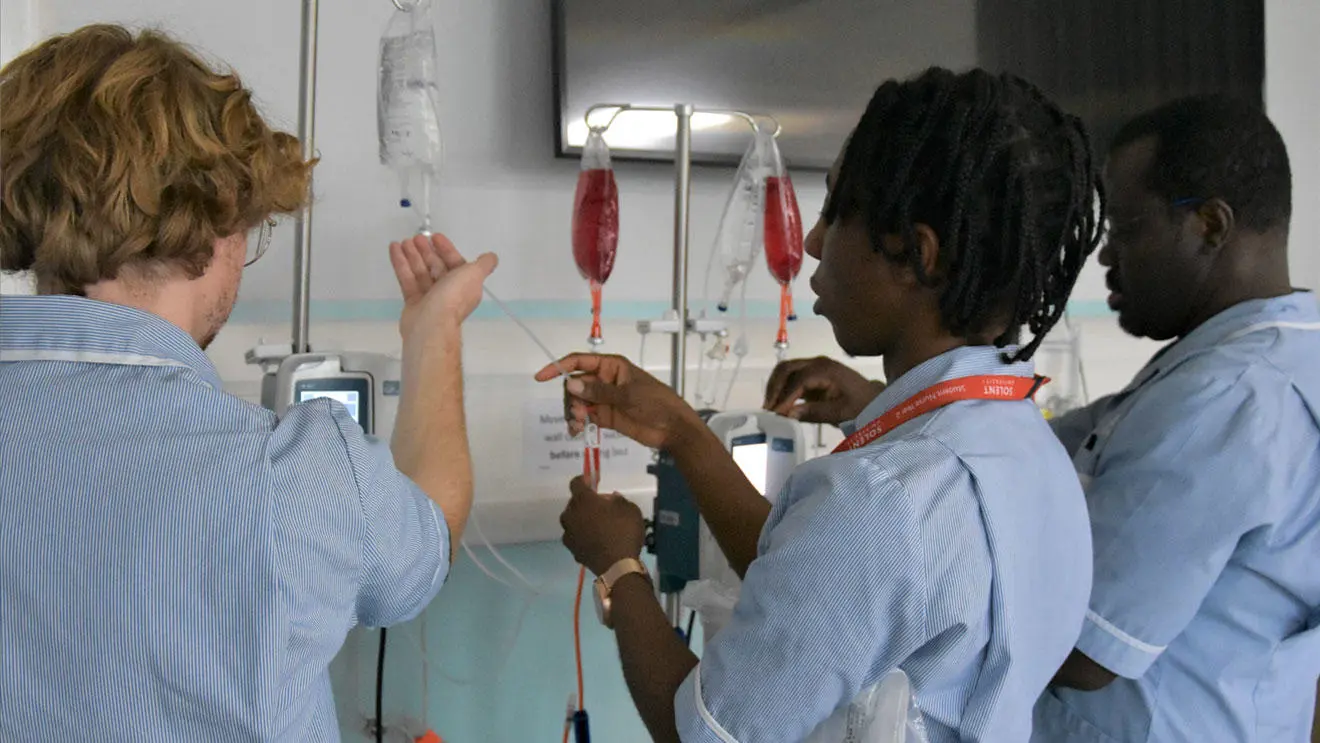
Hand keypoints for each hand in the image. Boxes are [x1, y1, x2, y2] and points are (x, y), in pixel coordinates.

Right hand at [389, 233, 497, 343]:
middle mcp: (449, 291)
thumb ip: (484, 265)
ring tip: (402, 242)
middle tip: (416, 238)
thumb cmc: (453, 298)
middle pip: (436, 266)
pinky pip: (407, 279)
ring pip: (420, 272)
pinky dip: (401, 264)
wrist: (431, 324)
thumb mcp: (474, 275)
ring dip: (412, 255)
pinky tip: (394, 250)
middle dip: (427, 251)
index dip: (446, 249)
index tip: (435, 237)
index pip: (455, 263)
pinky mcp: (413, 301)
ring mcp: (430, 297)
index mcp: (464, 285)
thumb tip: (492, 257)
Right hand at [533, 353, 700, 449]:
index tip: (541, 377)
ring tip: (578, 426)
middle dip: (570, 399)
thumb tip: (571, 385)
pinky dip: (577, 423)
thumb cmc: (656, 403)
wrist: (672, 428)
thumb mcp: (629, 395)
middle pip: (574, 384)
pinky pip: (583, 416)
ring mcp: (603, 399)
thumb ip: (599, 391)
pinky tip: (577, 431)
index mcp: (611, 366)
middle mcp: (603, 380)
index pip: (579, 361)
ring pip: (576, 401)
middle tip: (578, 415)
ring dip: (572, 412)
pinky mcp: (604, 416)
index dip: (559, 367)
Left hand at [560, 475, 645, 575]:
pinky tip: (596, 541)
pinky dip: (584, 537)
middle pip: (574, 503)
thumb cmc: (624, 531)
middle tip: (601, 507)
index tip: (594, 480)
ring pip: (573, 522)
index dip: (585, 479)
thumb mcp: (630, 509)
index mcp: (582, 500)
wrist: (617, 566)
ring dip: (582, 520)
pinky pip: (576, 538)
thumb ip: (618, 500)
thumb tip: (610, 499)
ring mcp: (569, 534)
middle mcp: (570, 515)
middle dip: (586, 502)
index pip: (576, 483)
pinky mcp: (572, 551)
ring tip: (598, 526)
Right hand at [763, 356, 883, 424]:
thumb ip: (815, 413)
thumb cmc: (861, 406)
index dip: (786, 396)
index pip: (799, 379)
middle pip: (786, 368)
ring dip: (774, 387)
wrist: (873, 399)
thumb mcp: (842, 413)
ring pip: (785, 371)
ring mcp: (813, 367)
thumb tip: (788, 414)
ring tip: (770, 407)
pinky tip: (777, 405)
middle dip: (774, 388)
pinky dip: (781, 389)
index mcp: (827, 370)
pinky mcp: (810, 374)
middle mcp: (817, 363)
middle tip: (768, 409)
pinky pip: (790, 377)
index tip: (776, 413)